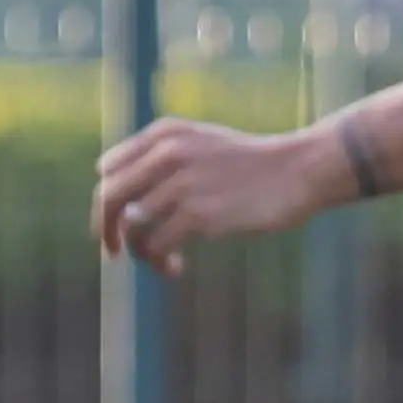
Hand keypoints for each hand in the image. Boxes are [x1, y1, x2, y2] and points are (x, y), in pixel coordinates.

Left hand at [95, 113, 314, 268]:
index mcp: (163, 134)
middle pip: (108, 198)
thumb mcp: (201, 144)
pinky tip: (175, 268)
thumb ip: (162, 159)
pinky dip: (159, 263)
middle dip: (105, 231)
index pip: (108, 169)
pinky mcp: (198, 215)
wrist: (297, 170)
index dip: (106, 201)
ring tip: (162, 262)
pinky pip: (156, 246)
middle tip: (114, 253)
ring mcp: (182, 183)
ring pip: (131, 228)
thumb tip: (122, 203)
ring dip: (141, 253)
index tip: (117, 223)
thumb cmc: (249, 165)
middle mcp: (166, 153)